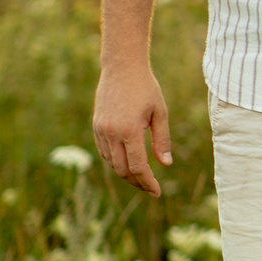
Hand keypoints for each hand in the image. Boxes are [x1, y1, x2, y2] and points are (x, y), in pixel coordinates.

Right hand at [92, 63, 173, 195]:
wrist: (121, 68)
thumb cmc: (146, 88)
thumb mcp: (160, 113)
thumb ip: (162, 140)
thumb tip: (165, 165)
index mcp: (130, 131)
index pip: (138, 167)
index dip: (148, 183)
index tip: (157, 193)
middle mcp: (111, 133)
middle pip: (123, 170)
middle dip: (137, 182)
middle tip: (151, 188)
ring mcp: (101, 130)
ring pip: (111, 163)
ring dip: (126, 173)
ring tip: (142, 177)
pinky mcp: (96, 126)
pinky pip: (104, 152)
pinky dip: (115, 162)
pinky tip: (128, 162)